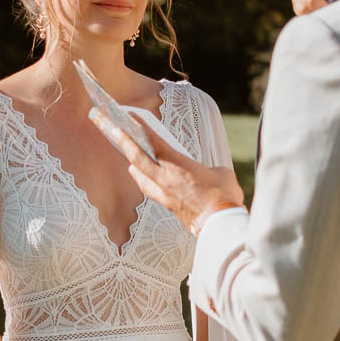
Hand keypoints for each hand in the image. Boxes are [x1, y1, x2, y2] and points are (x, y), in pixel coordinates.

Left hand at [106, 115, 242, 232]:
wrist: (220, 224)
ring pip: (140, 176)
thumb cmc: (224, 197)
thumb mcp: (221, 173)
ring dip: (133, 165)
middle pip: (137, 158)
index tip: (130, 116)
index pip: (153, 142)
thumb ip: (210, 169)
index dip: (140, 128)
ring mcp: (164, 194)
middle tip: (115, 131)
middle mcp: (165, 179)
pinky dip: (143, 181)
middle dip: (125, 143)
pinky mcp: (168, 205)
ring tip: (130, 157)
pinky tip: (145, 179)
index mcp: (178, 165)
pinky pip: (149, 190)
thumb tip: (209, 173)